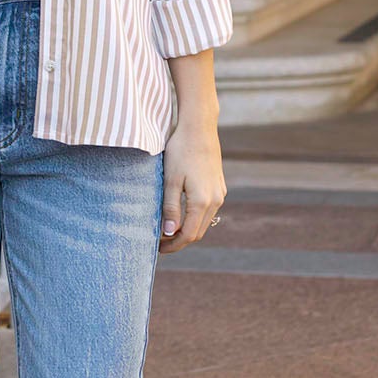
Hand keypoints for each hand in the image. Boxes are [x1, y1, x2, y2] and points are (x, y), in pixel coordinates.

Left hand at [158, 111, 224, 253]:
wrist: (199, 129)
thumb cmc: (180, 152)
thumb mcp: (170, 181)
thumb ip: (170, 208)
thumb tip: (169, 233)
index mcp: (202, 202)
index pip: (188, 235)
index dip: (173, 245)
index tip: (158, 248)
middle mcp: (215, 201)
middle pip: (198, 232)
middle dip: (180, 240)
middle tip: (160, 242)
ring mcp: (219, 193)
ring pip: (204, 221)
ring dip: (188, 229)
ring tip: (168, 229)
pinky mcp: (219, 186)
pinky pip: (208, 209)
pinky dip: (195, 217)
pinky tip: (181, 213)